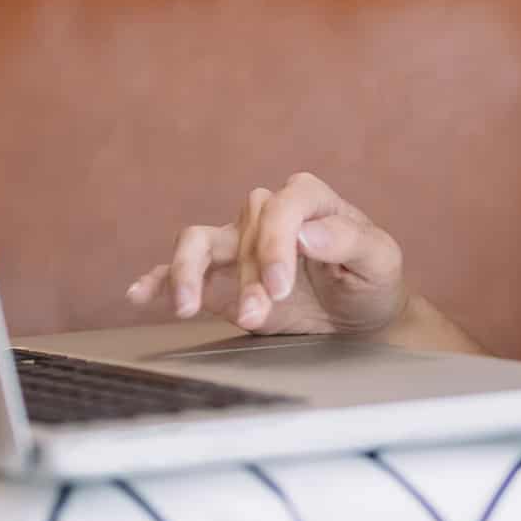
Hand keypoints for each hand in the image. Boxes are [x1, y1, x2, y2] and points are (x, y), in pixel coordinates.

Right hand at [127, 172, 409, 335]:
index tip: (280, 286)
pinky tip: (140, 294)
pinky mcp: (221, 277)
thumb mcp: (379, 261)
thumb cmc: (373, 282)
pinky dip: (159, 279)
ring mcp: (240, 245)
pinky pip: (180, 269)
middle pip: (241, 230)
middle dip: (247, 275)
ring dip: (192, 275)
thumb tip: (306, 235)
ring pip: (199, 242)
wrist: (361, 319)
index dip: (275, 242)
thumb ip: (350, 241)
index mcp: (309, 201)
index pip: (281, 204)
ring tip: (186, 307)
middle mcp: (268, 216)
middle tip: (260, 314)